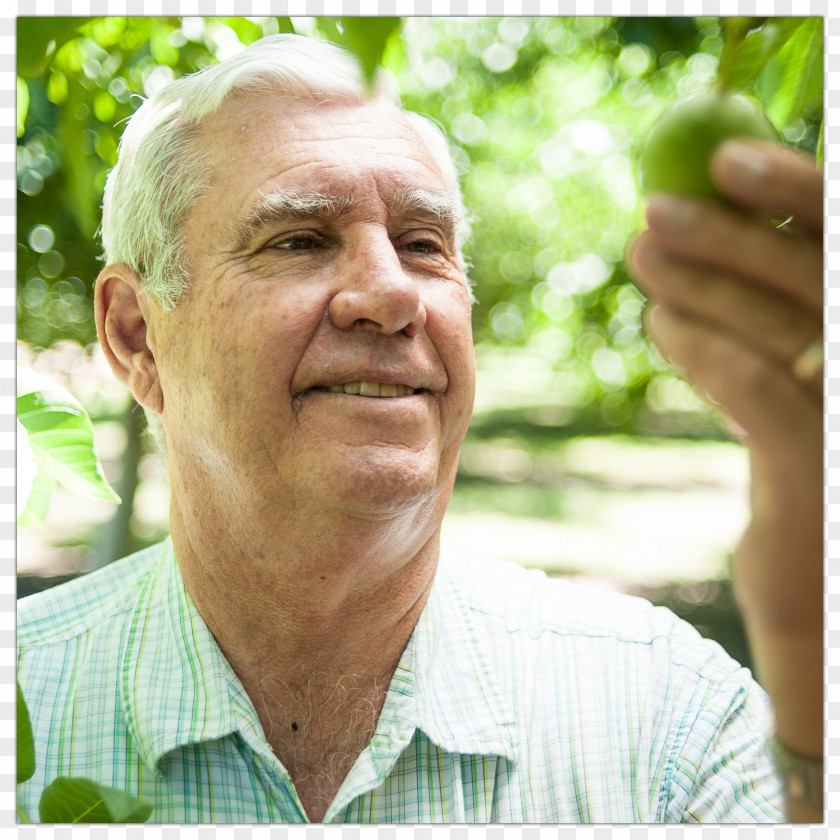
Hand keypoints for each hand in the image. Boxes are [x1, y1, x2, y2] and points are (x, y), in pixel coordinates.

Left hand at [627, 139, 822, 769]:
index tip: (726, 160)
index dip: (798, 193)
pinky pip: (755, 386)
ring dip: (699, 283)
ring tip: (642, 254)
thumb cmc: (809, 496)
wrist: (826, 612)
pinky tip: (659, 325)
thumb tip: (704, 256)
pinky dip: (701, 348)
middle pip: (816, 277)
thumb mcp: (799, 403)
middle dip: (735, 231)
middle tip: (656, 208)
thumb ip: (775, 334)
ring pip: (777, 325)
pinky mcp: (821, 469)